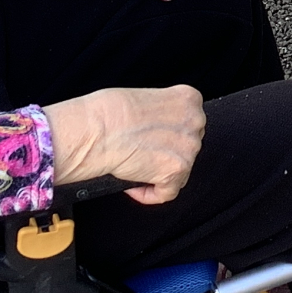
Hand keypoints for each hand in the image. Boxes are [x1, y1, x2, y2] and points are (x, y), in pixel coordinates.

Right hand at [45, 85, 206, 205]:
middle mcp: (194, 122)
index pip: (189, 122)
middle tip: (144, 153)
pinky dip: (149, 194)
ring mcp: (188, 148)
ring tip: (135, 168)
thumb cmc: (110, 111)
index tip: (156, 138)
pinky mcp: (176, 171)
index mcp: (188, 99)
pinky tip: (133, 185)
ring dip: (158, 173)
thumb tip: (159, 127)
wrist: (96, 129)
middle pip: (187, 146)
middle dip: (167, 152)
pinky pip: (167, 193)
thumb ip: (163, 112)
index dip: (170, 133)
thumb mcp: (147, 98)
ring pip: (181, 171)